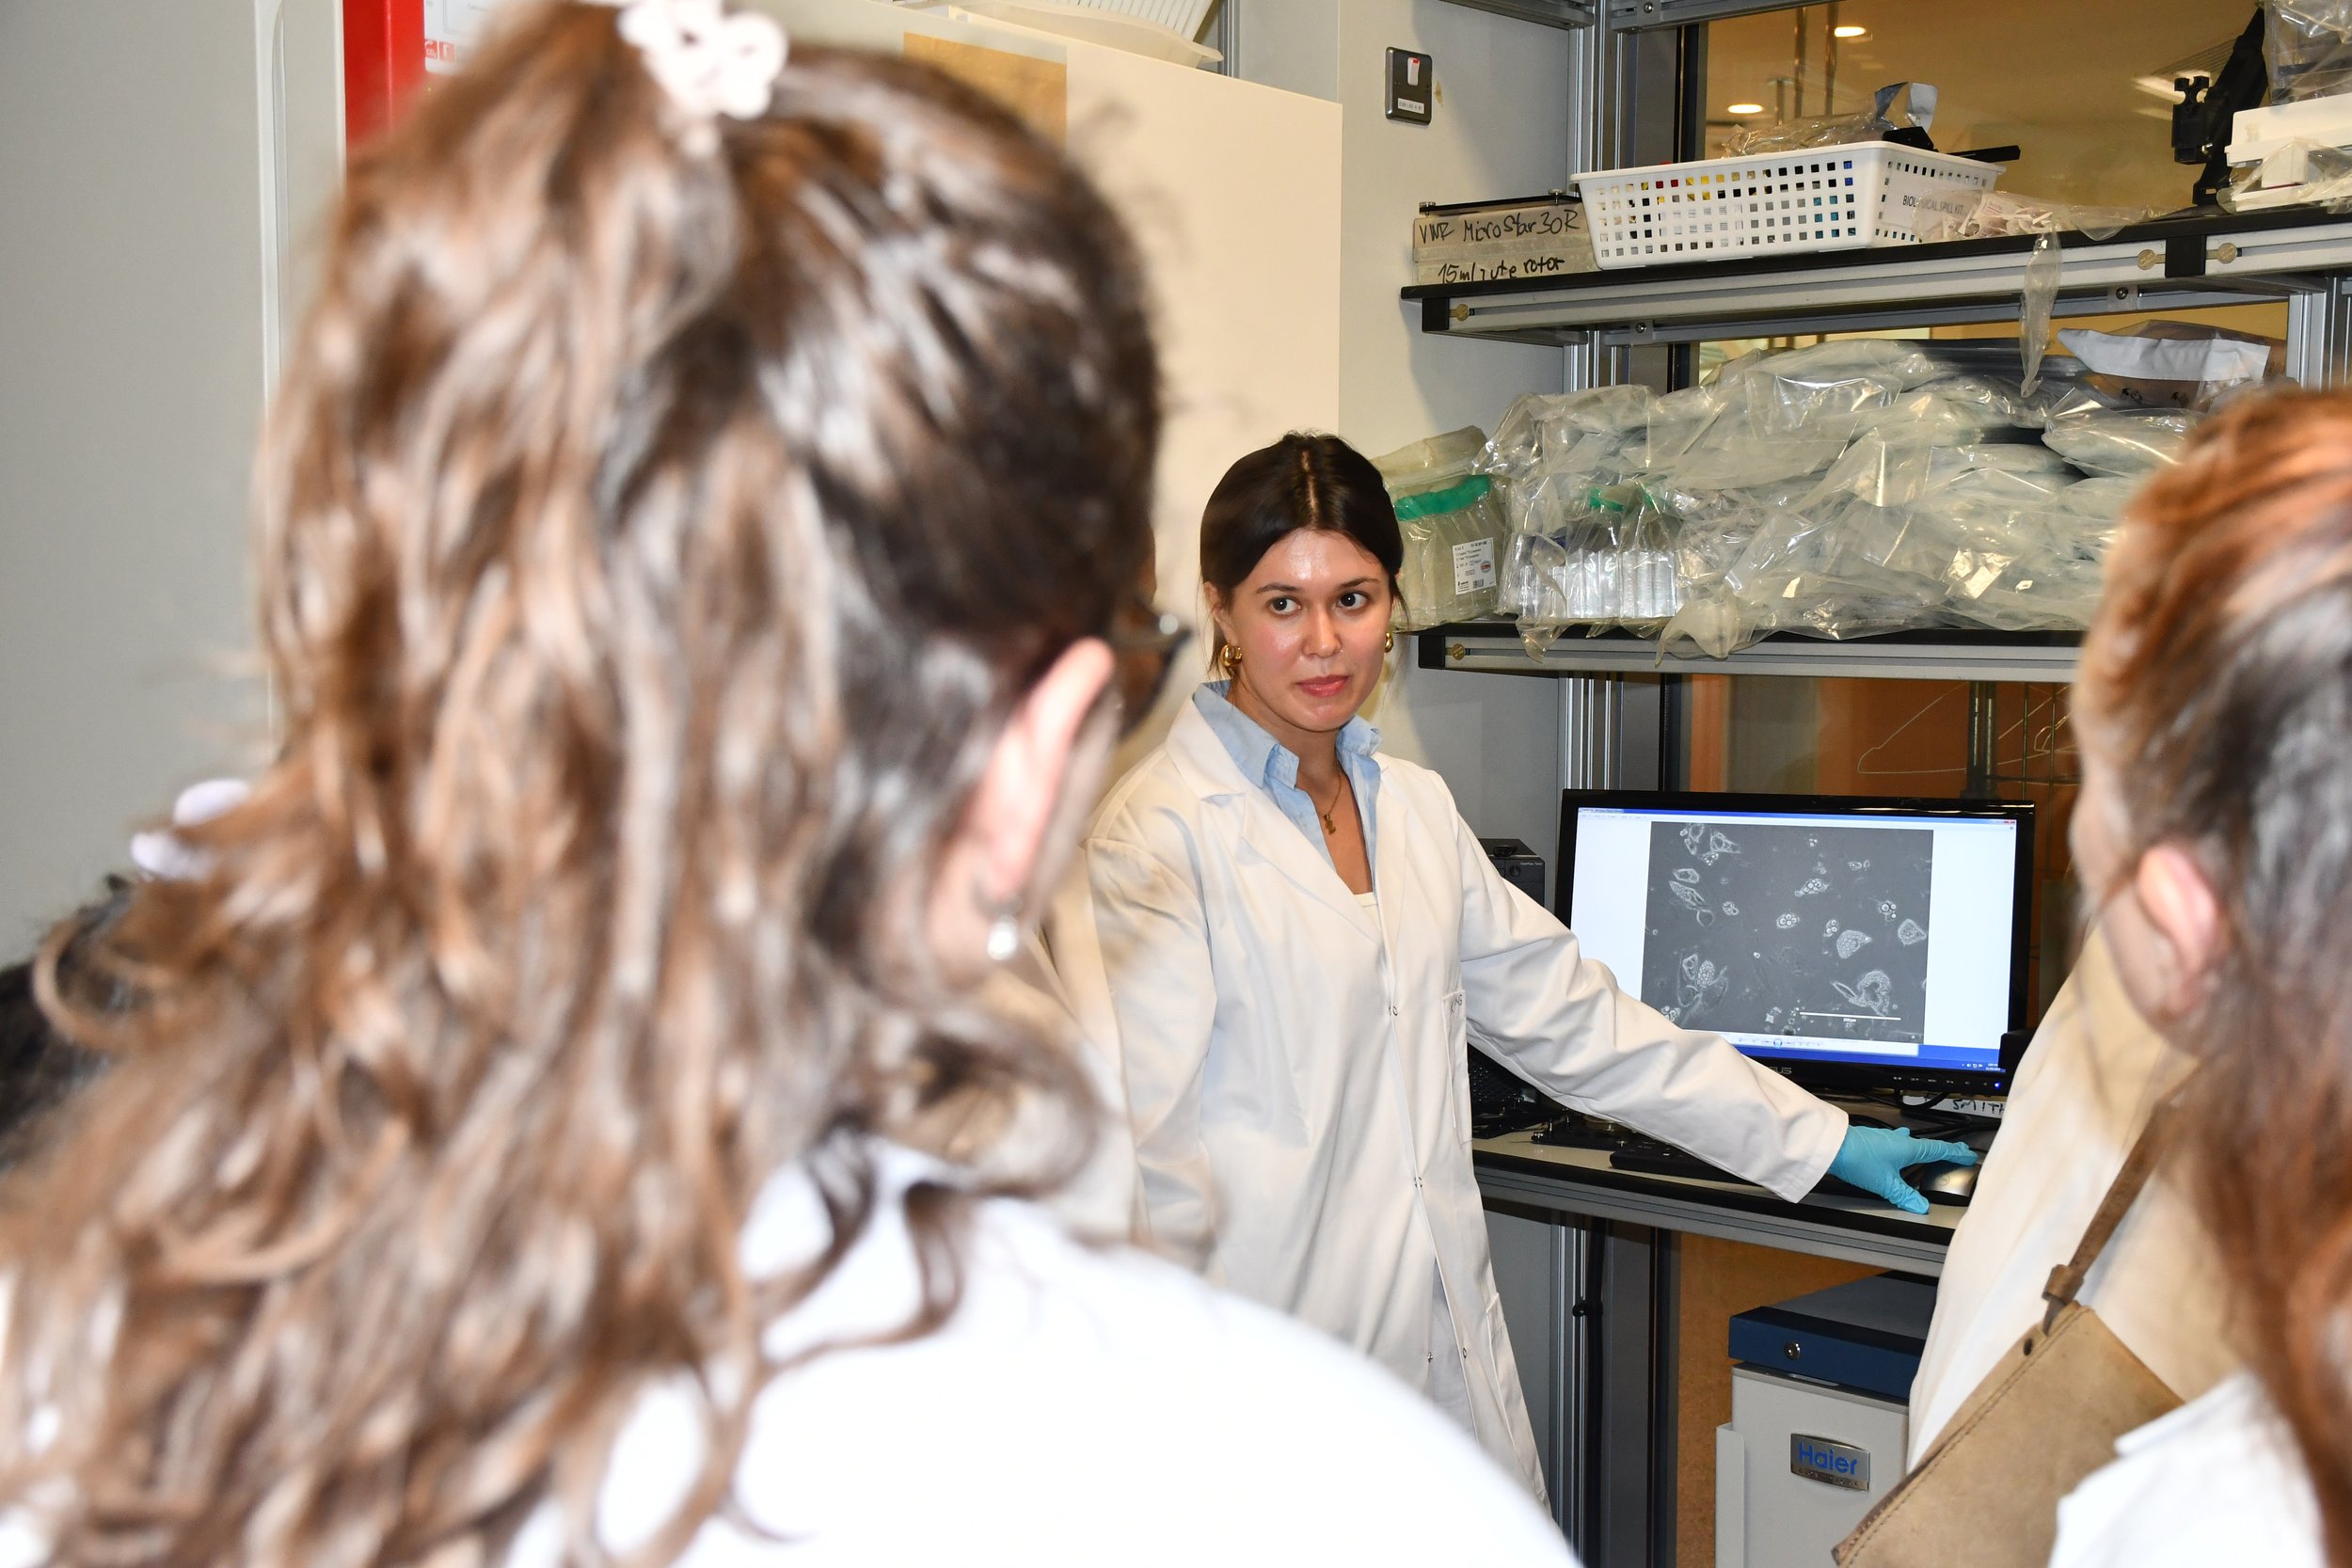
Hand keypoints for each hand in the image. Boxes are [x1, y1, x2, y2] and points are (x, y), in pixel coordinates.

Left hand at [1825, 1124, 1978, 1214]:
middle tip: (1956, 1151)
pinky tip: (1896, 1146)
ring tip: (1929, 1149)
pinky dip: (1904, 1146)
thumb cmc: (1859, 1160)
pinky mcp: (1873, 1140)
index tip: (1967, 1155)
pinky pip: (1896, 1142)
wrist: (1832, 1146)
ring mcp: (1885, 1139)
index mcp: (1908, 1148)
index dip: (1954, 1153)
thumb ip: (1905, 1196)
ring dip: (1922, 1147)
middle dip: (1942, 1149)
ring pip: (1910, 1142)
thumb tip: (1921, 1207)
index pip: (1938, 1150)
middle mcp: (1899, 1140)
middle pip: (1927, 1145)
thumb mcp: (1886, 1184)